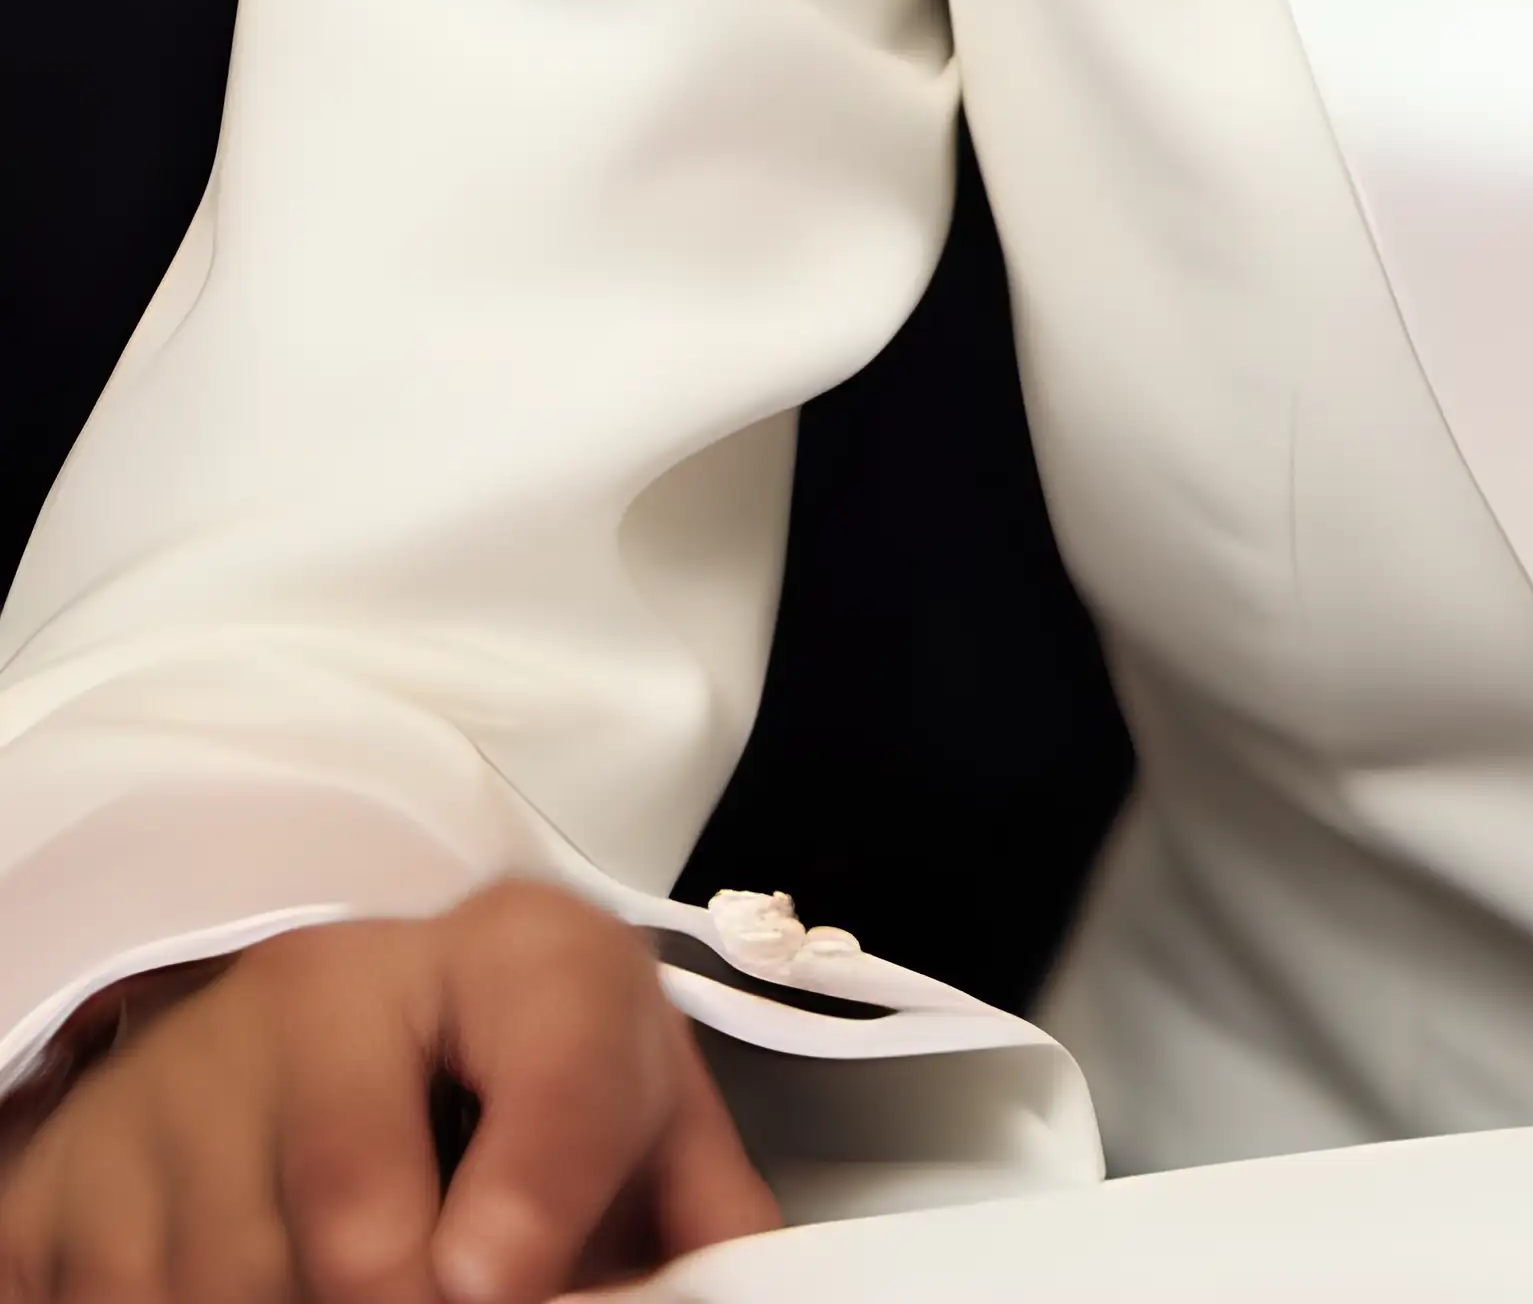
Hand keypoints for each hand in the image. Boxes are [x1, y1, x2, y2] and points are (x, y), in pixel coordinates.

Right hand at [0, 881, 780, 1299]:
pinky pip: (115, 1301)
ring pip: (230, 1290)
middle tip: (441, 1300)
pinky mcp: (79, 1163)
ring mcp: (190, 1073)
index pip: (551, 1041)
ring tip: (351, 1283)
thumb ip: (696, 1214)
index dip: (541, 1176)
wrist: (329, 1018)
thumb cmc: (503, 1073)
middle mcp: (337, 986)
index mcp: (519, 960)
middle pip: (356, 1228)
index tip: (504, 1280)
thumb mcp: (630, 1111)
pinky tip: (257, 1289)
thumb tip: (756, 1295)